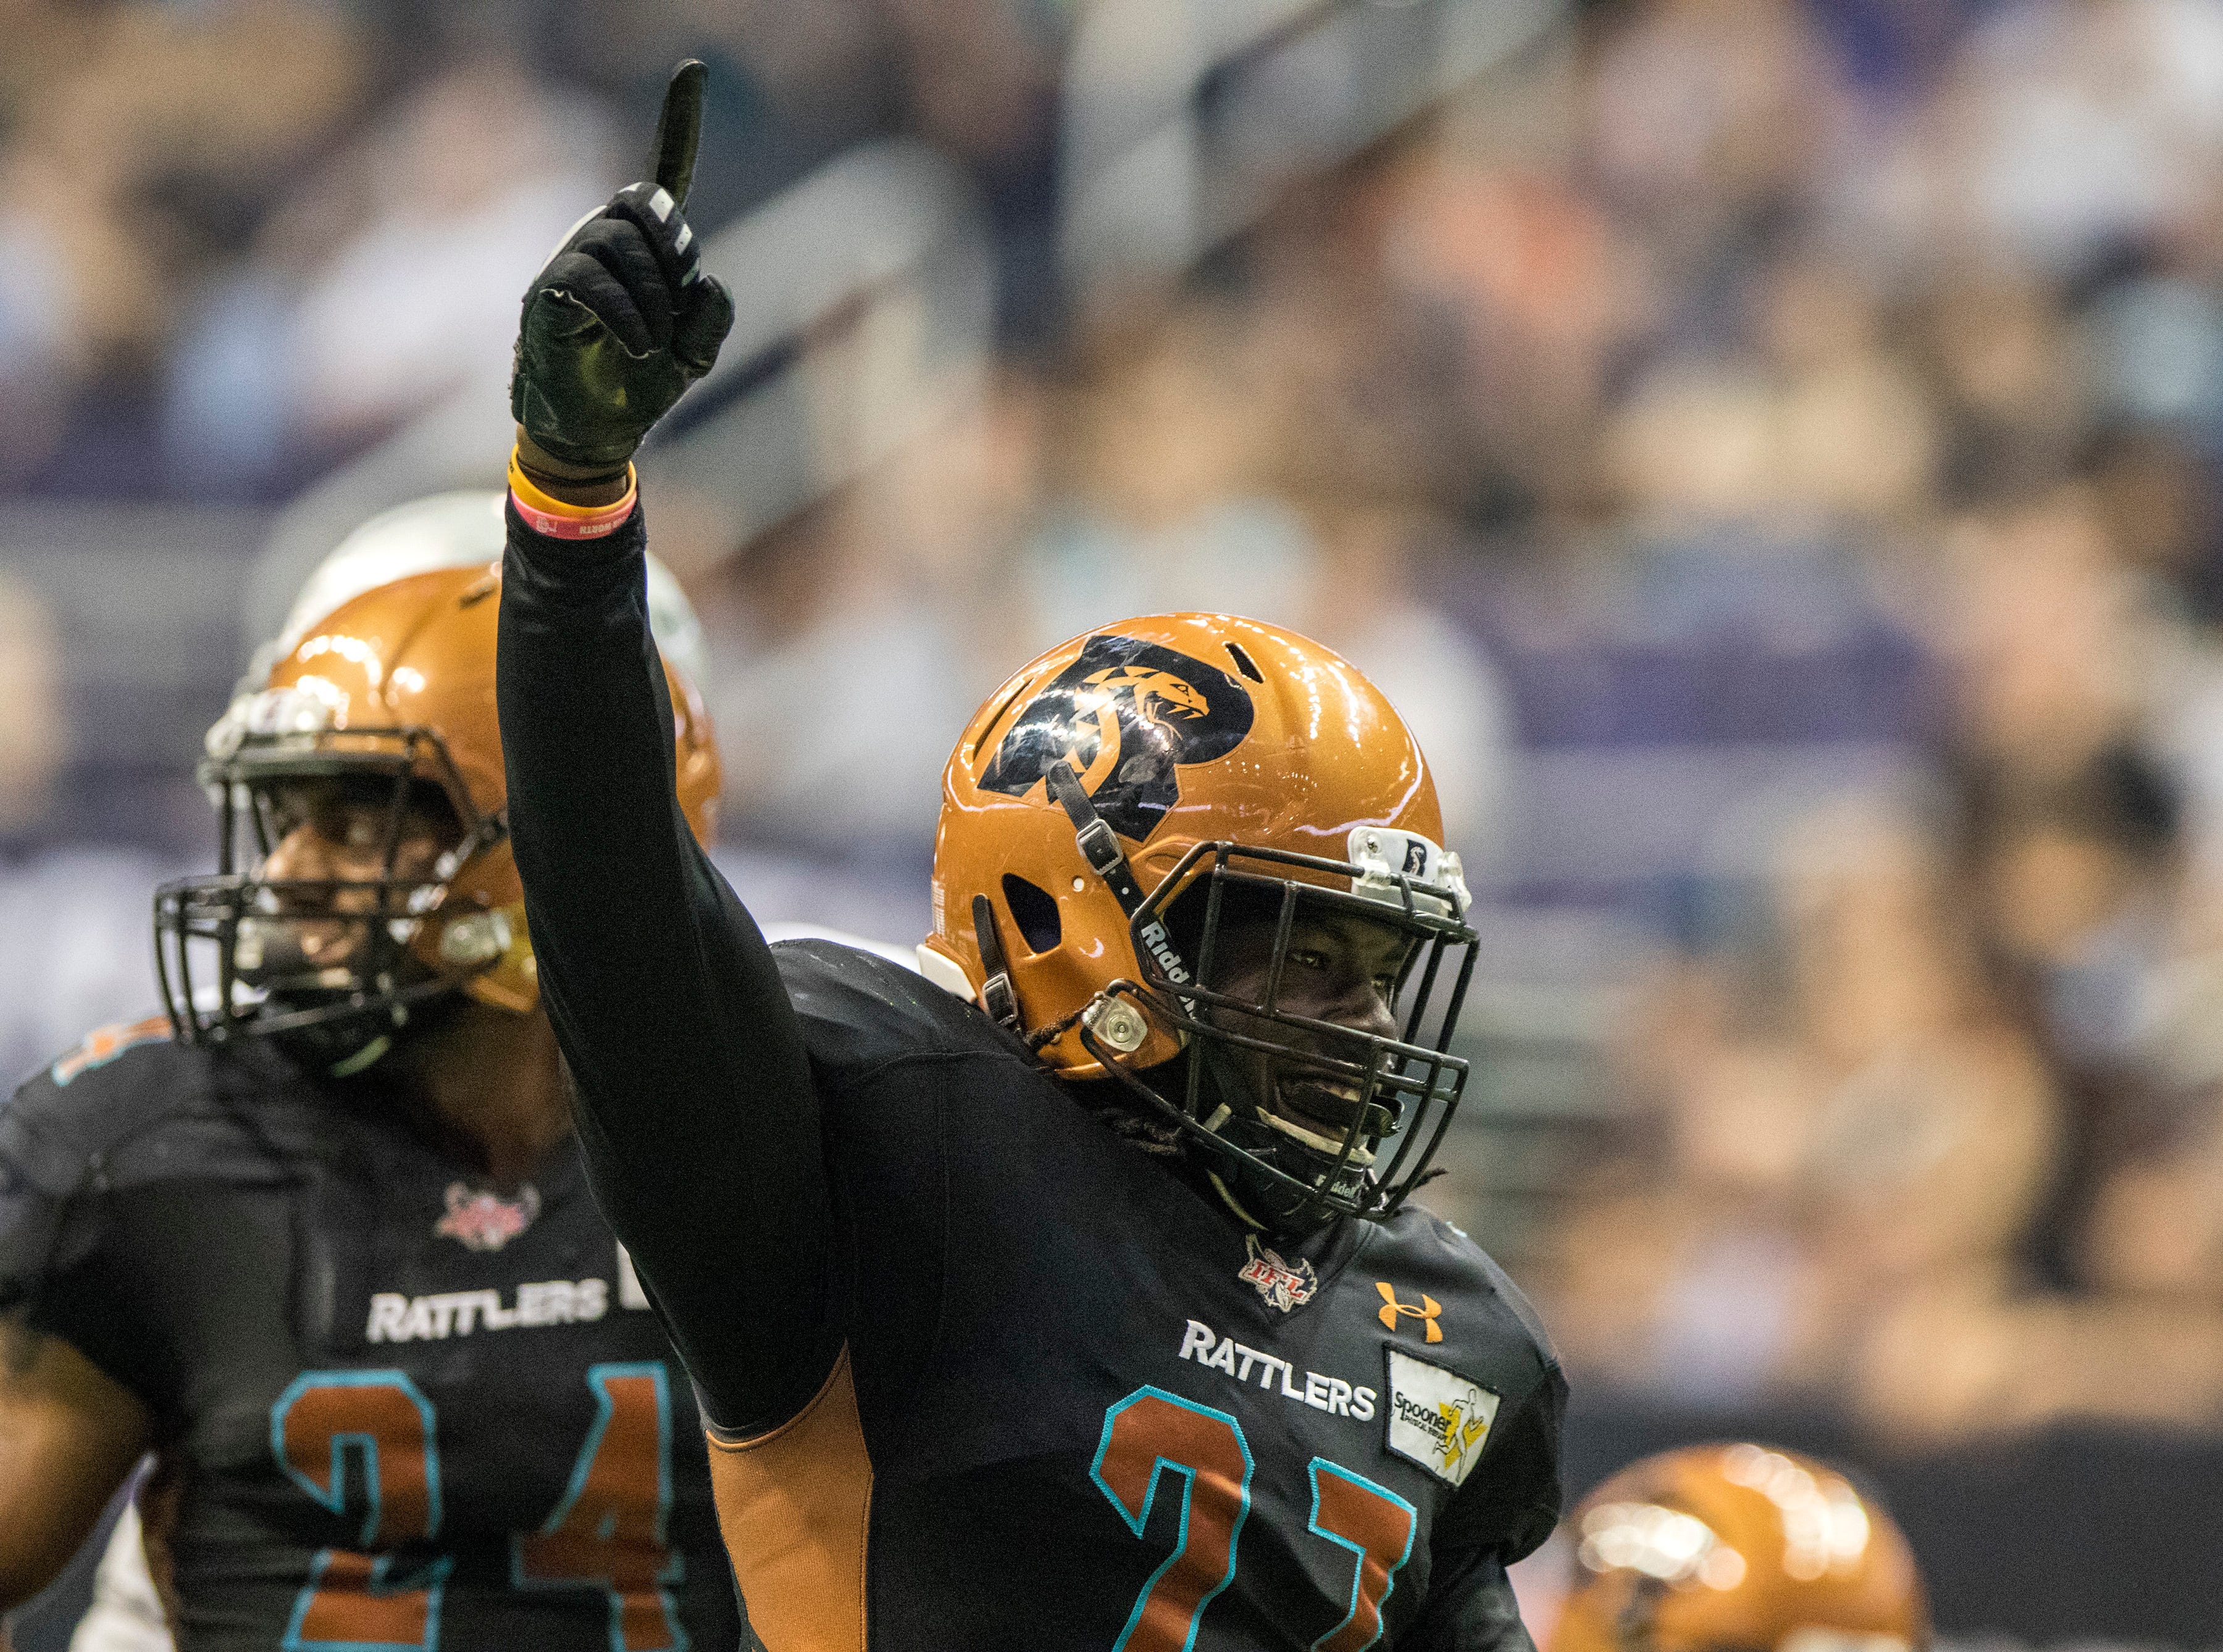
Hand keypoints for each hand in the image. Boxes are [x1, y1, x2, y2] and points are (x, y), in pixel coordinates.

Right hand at [510, 60, 734, 478]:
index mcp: (640, 248)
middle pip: (643, 204)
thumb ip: (712, 314)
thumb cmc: (639, 386)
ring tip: (652, 347)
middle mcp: (599, 242)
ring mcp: (567, 264)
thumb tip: (707, 279)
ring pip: (621, 244)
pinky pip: (589, 280)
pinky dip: (627, 315)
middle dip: (673, 254)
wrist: (595, 435)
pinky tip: (640, 348)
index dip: (679, 124)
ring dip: (653, 301)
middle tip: (673, 310)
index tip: (694, 69)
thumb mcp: (695, 352)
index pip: (663, 176)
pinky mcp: (544, 296)